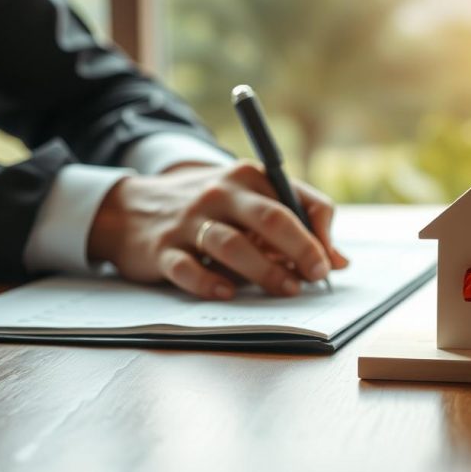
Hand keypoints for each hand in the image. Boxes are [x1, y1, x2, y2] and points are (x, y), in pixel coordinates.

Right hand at [88, 161, 348, 299]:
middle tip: (317, 275)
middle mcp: (221, 194)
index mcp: (249, 177)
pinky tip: (228, 294)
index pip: (298, 200)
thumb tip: (339, 262)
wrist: (131, 208)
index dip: (321, 233)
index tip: (329, 262)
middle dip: (302, 249)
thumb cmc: (207, 208)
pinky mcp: (162, 249)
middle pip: (271, 219)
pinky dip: (210, 283)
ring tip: (288, 289)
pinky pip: (188, 268)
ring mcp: (190, 221)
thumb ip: (296, 223)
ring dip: (266, 271)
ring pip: (233, 245)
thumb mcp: (248, 200)